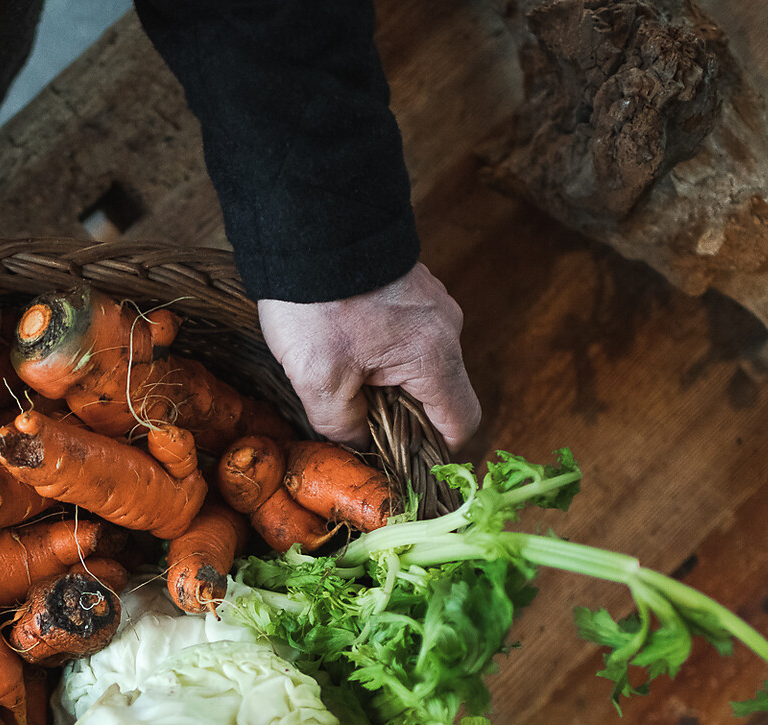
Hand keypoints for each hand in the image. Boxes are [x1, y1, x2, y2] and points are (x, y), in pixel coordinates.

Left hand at [258, 262, 480, 450]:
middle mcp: (446, 328)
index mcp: (434, 355)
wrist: (305, 224)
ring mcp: (431, 303)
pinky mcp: (410, 287)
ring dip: (388, 381)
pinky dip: (382, 352)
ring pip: (421, 364)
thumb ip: (342, 425)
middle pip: (439, 394)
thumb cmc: (315, 303)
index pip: (461, 423)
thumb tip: (356, 442)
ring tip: (342, 377)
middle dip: (401, 416)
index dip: (435, 451)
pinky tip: (343, 347)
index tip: (398, 458)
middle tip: (355, 418)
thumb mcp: (318, 379)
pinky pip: (407, 335)